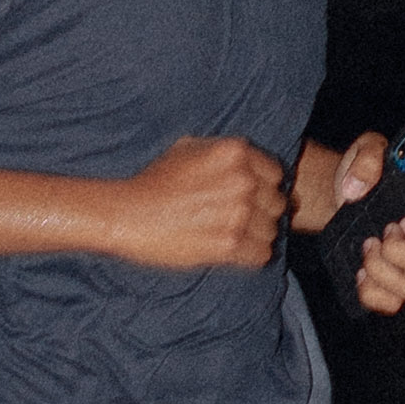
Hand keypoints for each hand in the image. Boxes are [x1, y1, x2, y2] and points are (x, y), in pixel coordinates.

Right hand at [101, 134, 290, 268]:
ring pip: (271, 230)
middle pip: (277, 203)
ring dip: (255, 236)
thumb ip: (222, 151)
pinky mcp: (229, 244)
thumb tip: (248, 160)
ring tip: (232, 236)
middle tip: (237, 220)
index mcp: (235, 152)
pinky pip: (261, 254)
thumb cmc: (153, 181)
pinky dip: (250, 256)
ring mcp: (238, 213)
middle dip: (261, 213)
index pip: (275, 174)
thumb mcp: (187, 147)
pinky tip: (231, 251)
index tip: (246, 198)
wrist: (127, 214)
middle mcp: (243, 180)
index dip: (262, 188)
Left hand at [323, 132, 404, 318]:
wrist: (337, 195)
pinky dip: (371, 294)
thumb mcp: (366, 152)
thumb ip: (368, 160)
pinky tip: (359, 274)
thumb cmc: (363, 175)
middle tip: (378, 233)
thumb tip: (354, 188)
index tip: (404, 221)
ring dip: (381, 270)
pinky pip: (388, 304)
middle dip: (397, 252)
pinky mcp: (384, 285)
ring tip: (365, 247)